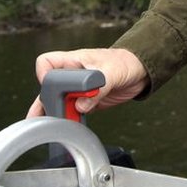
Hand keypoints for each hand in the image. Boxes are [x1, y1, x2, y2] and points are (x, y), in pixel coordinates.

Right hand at [26, 48, 148, 117]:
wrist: (141, 71)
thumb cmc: (126, 62)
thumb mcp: (113, 72)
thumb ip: (98, 88)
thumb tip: (81, 105)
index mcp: (74, 61)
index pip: (47, 62)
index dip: (44, 75)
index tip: (49, 88)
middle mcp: (73, 75)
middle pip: (48, 87)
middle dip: (45, 102)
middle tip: (47, 115)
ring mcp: (78, 89)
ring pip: (58, 102)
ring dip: (55, 114)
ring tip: (51, 126)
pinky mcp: (87, 101)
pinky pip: (72, 111)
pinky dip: (70, 119)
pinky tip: (69, 126)